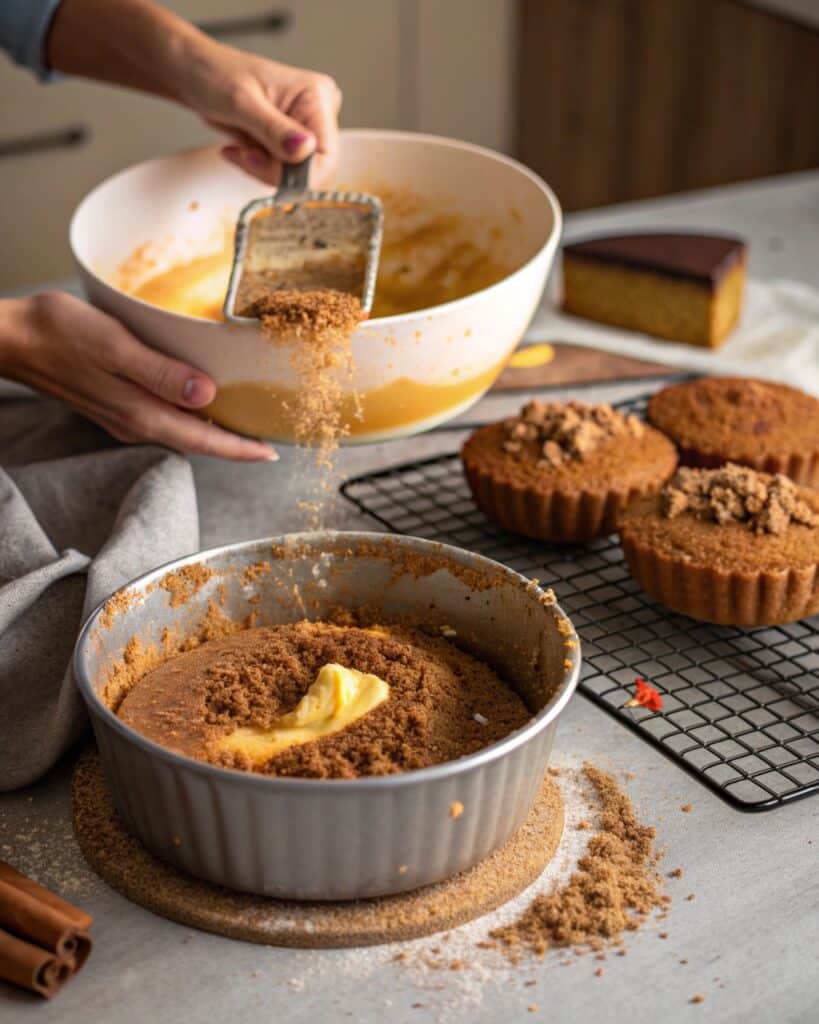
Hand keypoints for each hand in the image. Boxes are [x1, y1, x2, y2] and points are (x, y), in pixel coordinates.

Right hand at [0, 293, 277, 461]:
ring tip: (245, 422)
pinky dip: (190, 415)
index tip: (273, 452)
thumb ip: (161, 374)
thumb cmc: (59, 334)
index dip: (241, 448)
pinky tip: (200, 400)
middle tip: (270, 440)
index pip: (205, 440)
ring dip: (214, 430)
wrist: (11, 338)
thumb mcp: (116, 347)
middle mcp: (136, 423)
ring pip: (182, 430)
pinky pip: (165, 417)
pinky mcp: (115, 403)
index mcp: (142, 414)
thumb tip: (206, 394)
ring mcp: (124, 416)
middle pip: (198, 441)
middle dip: (235, 444)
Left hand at [46, 0, 341, 187]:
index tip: (262, 166)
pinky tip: (235, 145)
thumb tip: (304, 153)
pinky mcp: (287, 134)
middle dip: (273, 169)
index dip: (293, 172)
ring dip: (260, 168)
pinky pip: (279, 171)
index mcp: (318, 95)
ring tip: (234, 143)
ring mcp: (304, 122)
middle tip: (240, 149)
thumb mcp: (237, 102)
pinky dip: (255, 166)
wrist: (182, 67)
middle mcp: (318, 107)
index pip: (324, 155)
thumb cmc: (206, 73)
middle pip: (311, 168)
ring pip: (294, 175)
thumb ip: (274, 132)